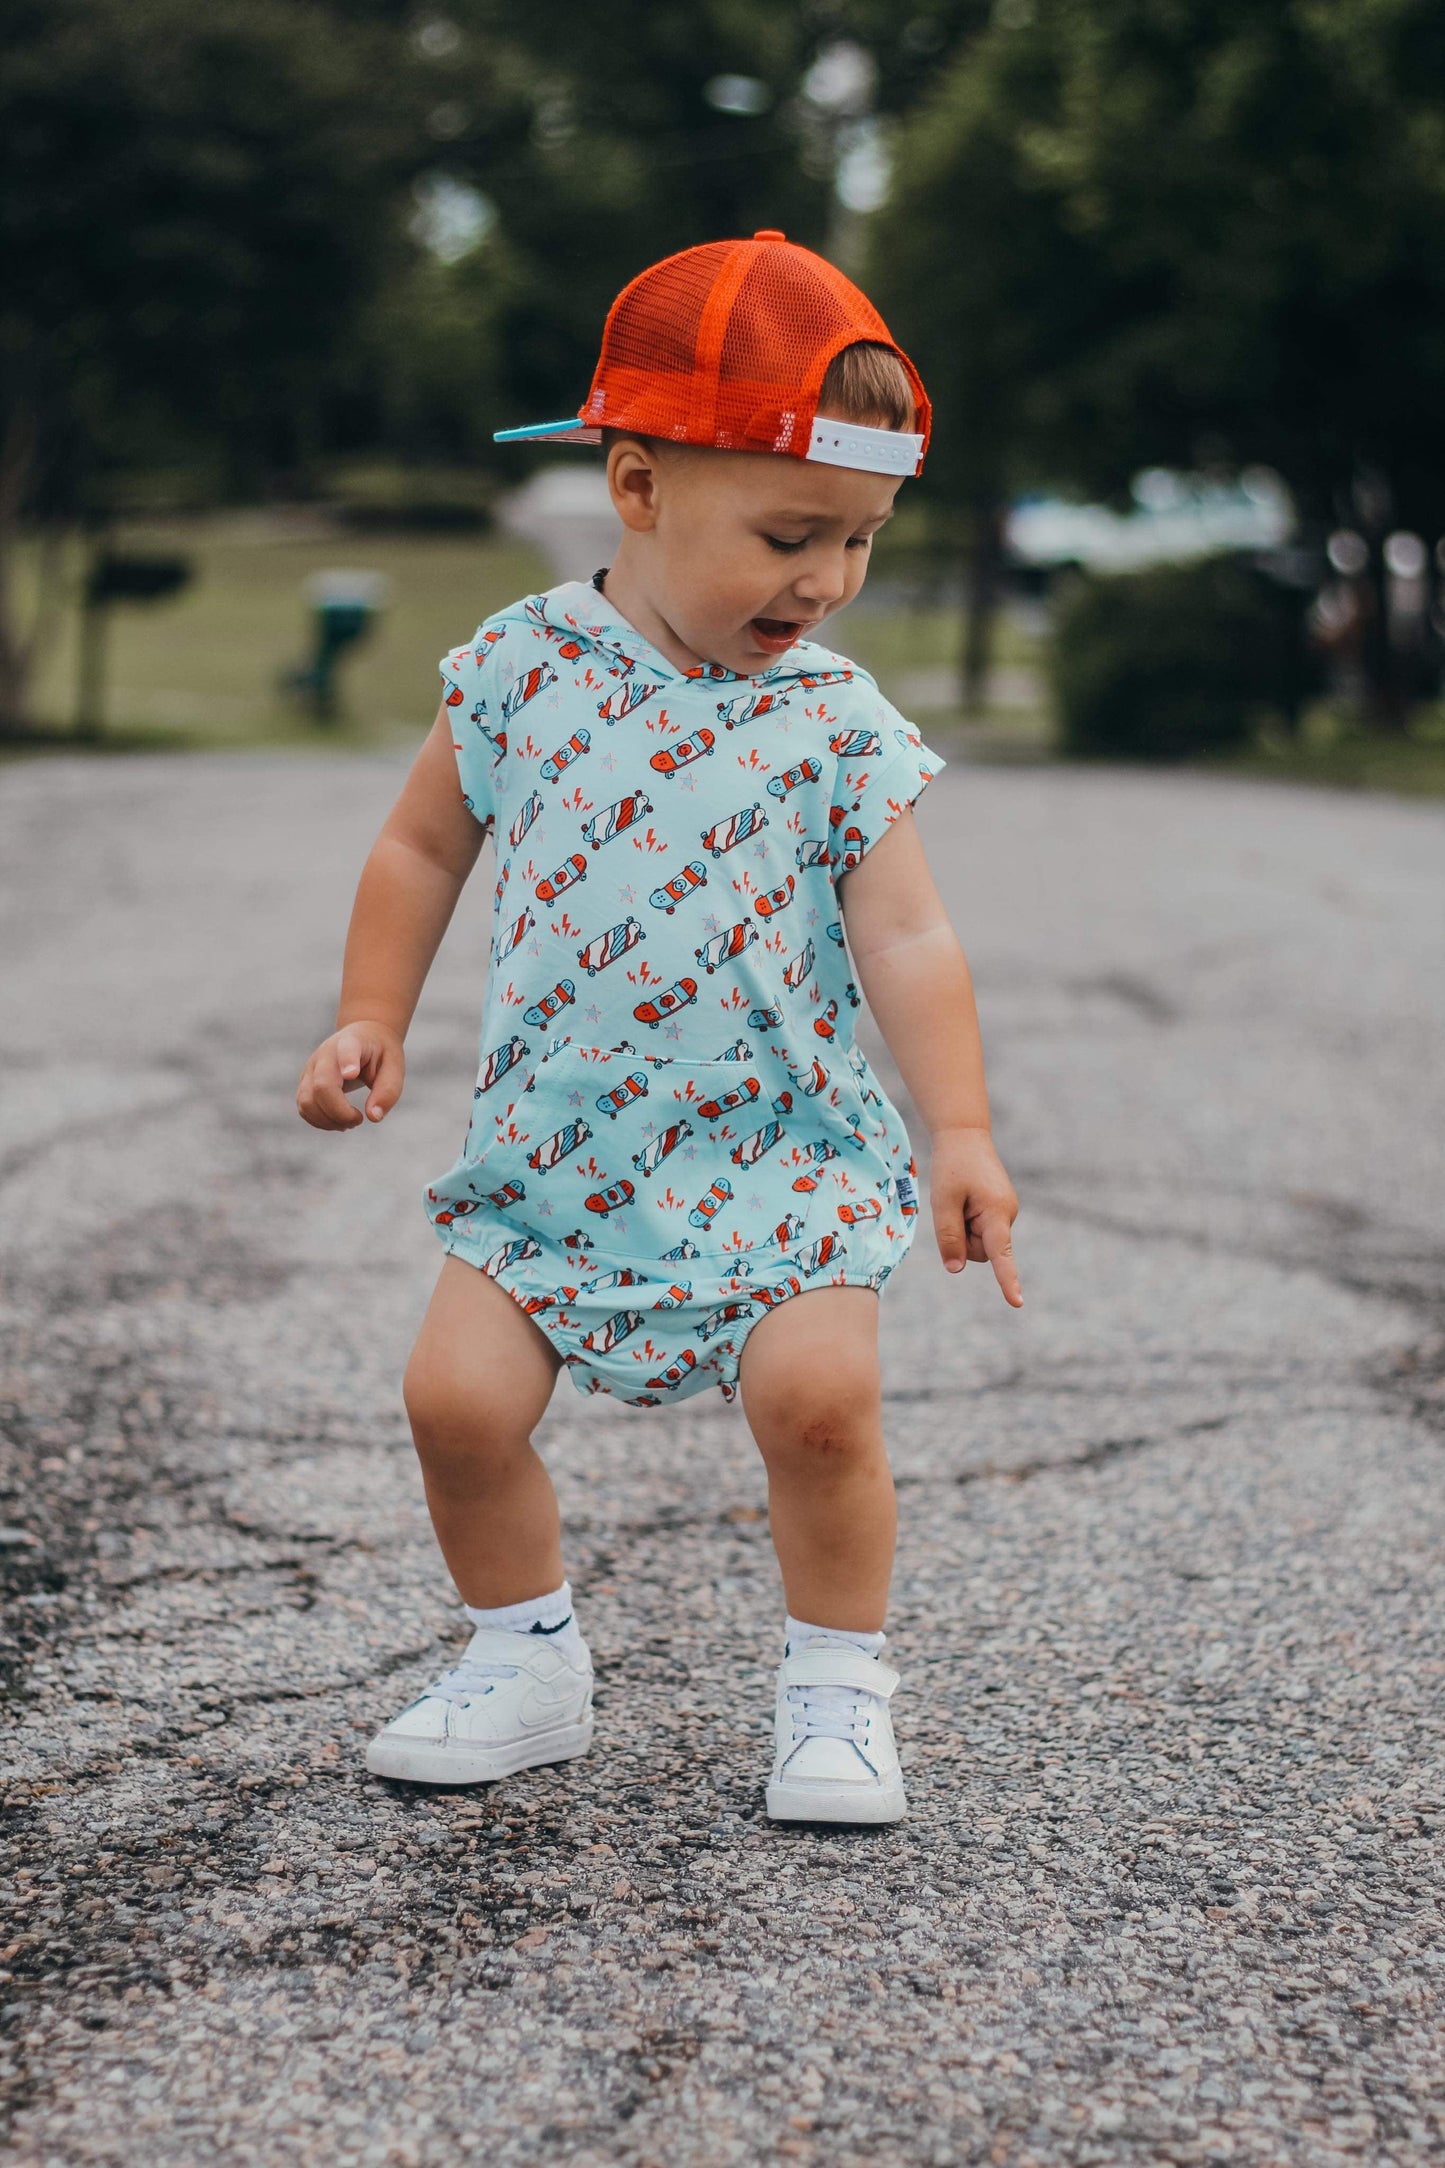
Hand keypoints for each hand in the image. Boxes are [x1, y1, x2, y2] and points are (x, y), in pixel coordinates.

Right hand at [296, 1021, 404, 1131]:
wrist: (364, 1037)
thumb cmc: (381, 1054)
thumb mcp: (394, 1066)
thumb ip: (388, 1090)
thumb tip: (373, 1117)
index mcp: (352, 1042)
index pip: (346, 1049)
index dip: (347, 1061)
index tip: (352, 1074)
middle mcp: (325, 1053)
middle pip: (322, 1086)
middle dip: (340, 1112)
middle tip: (359, 1119)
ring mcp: (311, 1068)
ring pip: (307, 1101)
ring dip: (329, 1121)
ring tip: (350, 1122)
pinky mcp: (305, 1083)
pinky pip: (304, 1108)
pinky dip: (320, 1122)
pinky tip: (339, 1122)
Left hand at [929, 1127, 1021, 1306]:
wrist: (965, 1137)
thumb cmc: (953, 1166)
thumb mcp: (943, 1201)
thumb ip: (948, 1237)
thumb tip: (955, 1269)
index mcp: (997, 1212)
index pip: (1001, 1254)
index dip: (1007, 1280)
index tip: (1017, 1303)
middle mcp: (1007, 1216)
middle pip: (978, 1252)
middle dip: (961, 1238)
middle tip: (953, 1204)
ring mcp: (1004, 1214)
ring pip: (977, 1243)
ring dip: (962, 1228)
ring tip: (959, 1198)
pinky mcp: (998, 1212)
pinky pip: (977, 1230)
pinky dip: (965, 1220)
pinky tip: (964, 1199)